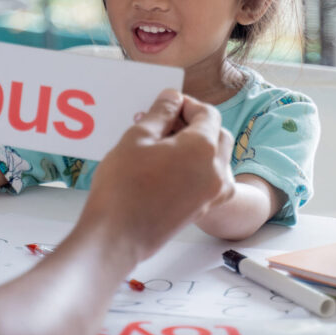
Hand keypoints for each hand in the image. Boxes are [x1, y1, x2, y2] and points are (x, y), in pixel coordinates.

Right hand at [82, 89, 234, 262]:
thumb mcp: (137, 138)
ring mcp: (212, 193)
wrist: (118, 236)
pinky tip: (167, 168)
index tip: (167, 105)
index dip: (187, 104)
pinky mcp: (203, 209)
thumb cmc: (123, 187)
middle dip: (195, 124)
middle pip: (217, 134)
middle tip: (165, 123)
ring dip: (198, 146)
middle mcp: (216, 170)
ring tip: (163, 146)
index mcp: (203, 148)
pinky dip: (196, 167)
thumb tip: (172, 98)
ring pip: (216, 158)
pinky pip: (209, 178)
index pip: (207, 114)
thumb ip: (160, 113)